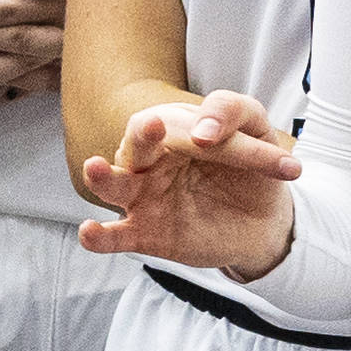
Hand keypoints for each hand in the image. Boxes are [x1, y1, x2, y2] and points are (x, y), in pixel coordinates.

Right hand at [78, 88, 306, 275]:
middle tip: (153, 126)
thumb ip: (234, 113)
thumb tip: (205, 132)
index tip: (251, 151)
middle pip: (137, 142)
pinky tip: (88, 232)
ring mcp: (144, 197)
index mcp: (176, 128)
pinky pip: (115, 236)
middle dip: (142, 135)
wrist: (261, 221)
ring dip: (103, 177)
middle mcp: (152, 159)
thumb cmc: (250, 169)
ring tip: (95, 167)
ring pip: (115, 184)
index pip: (191, 123)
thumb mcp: (255, 130)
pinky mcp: (144, 234)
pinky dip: (99, 236)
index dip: (217, 128)